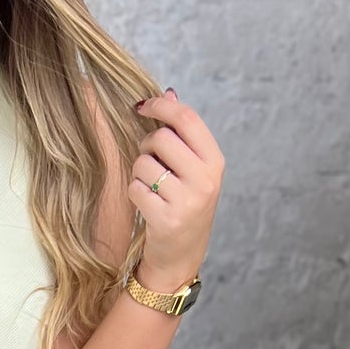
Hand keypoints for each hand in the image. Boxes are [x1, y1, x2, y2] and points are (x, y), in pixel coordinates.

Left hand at [129, 90, 223, 289]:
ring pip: (144, 163)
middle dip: (147, 145)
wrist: (181, 256)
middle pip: (161, 138)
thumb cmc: (185, 204)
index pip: (187, 119)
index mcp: (215, 161)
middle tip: (151, 162)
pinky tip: (147, 205)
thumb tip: (169, 92)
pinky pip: (135, 188)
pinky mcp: (166, 219)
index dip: (161, 105)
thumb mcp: (193, 169)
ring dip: (138, 171)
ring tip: (151, 186)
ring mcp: (187, 201)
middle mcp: (206, 179)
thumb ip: (183, 134)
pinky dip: (134, 193)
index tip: (141, 105)